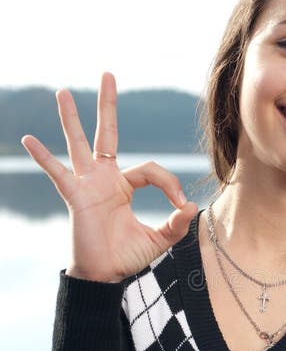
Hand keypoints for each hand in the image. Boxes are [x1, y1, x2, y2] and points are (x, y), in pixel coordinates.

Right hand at [21, 72, 197, 281]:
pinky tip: (29, 139)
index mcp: (124, 186)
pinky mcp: (74, 196)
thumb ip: (176, 224)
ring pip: (79, 144)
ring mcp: (87, 185)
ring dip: (71, 119)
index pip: (151, 171)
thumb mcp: (159, 240)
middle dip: (108, 105)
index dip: (170, 184)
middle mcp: (104, 179)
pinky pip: (58, 173)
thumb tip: (191, 206)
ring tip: (62, 92)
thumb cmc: (128, 257)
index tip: (181, 205)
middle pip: (107, 134)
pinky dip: (44, 157)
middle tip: (108, 74)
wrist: (105, 276)